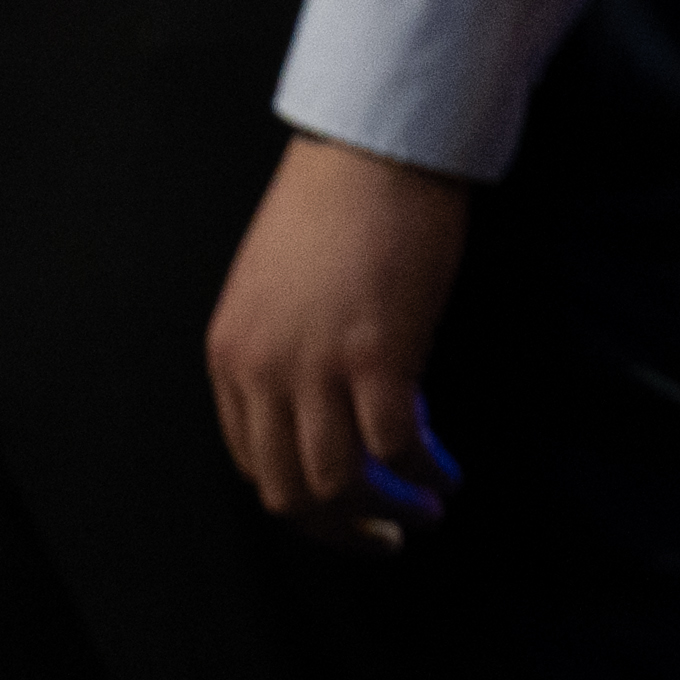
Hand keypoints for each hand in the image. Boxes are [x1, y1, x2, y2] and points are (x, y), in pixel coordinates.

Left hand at [211, 131, 477, 538]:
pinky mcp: (377, 356)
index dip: (302, 500)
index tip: (345, 508)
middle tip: (388, 533)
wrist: (374, 147)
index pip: (250, 464)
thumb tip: (324, 405)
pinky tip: (449, 472)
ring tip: (426, 506)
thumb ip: (285, 351)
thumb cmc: (336, 201)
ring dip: (387, 510)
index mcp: (230, 356)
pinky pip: (396, 448)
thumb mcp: (279, 289)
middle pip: (287, 491)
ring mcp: (316, 368)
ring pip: (340, 485)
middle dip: (341, 527)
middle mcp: (262, 372)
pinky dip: (425, 473)